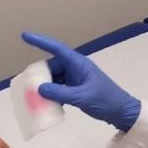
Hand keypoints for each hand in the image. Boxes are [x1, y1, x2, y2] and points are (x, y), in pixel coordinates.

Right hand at [22, 31, 140, 130]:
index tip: (25, 36)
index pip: (57, 48)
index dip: (40, 41)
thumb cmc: (105, 100)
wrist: (121, 112)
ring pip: (55, 77)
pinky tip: (47, 102)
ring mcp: (76, 78)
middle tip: (29, 84)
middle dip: (41, 73)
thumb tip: (40, 88)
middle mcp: (76, 68)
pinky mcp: (76, 88)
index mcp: (78, 64)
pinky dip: (52, 93)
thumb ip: (60, 93)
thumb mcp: (82, 97)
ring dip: (46, 85)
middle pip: (52, 65)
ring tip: (36, 95)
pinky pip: (59, 87)